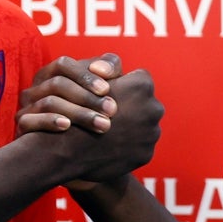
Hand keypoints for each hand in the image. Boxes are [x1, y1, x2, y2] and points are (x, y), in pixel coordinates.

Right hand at [17, 54, 122, 133]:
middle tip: (112, 110)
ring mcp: (26, 107)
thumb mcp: (104, 86)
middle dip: (87, 97)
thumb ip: (109, 68)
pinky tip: (67, 126)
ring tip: (102, 124)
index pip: (63, 65)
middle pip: (57, 84)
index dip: (84, 75)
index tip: (106, 89)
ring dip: (78, 113)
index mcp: (51, 73)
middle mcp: (36, 87)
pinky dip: (49, 122)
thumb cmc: (94, 108)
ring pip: (48, 103)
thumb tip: (101, 70)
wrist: (78, 148)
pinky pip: (29, 122)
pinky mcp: (22, 128)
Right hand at [61, 70, 162, 186]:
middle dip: (131, 107)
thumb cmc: (74, 108)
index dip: (123, 85)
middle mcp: (154, 108)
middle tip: (112, 113)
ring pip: (144, 126)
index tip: (110, 94)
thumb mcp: (88, 80)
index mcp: (142, 85)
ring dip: (131, 128)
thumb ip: (107, 69)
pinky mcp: (146, 154)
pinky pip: (139, 146)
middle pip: (145, 103)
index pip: (138, 78)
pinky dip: (128, 146)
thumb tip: (110, 67)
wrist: (67, 153)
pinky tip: (112, 146)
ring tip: (110, 131)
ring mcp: (152, 134)